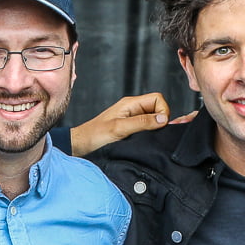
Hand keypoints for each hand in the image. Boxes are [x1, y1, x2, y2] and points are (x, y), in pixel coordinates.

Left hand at [70, 92, 191, 157]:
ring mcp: (131, 118)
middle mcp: (132, 108)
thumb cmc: (94, 135)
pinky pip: (146, 127)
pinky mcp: (130, 128)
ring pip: (153, 118)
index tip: (160, 126)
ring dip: (154, 128)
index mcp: (130, 103)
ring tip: (145, 138)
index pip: (158, 99)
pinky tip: (142, 141)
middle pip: (157, 108)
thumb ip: (142, 122)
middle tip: (153, 133)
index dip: (163, 111)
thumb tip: (163, 119)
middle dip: (160, 120)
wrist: (81, 144)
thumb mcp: (119, 128)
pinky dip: (149, 133)